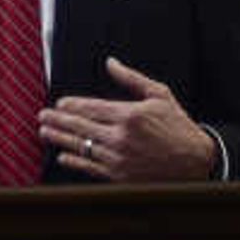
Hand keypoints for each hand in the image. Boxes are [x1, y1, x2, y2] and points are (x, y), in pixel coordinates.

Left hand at [41, 59, 222, 181]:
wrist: (197, 162)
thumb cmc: (179, 127)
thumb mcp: (159, 95)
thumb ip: (131, 79)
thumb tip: (110, 63)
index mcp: (129, 115)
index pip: (90, 108)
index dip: (71, 106)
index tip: (59, 104)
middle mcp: (120, 137)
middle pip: (80, 127)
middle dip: (57, 121)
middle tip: (42, 117)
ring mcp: (119, 159)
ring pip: (81, 147)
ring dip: (60, 139)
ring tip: (45, 133)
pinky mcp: (121, 177)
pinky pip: (91, 168)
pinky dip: (75, 162)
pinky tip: (63, 156)